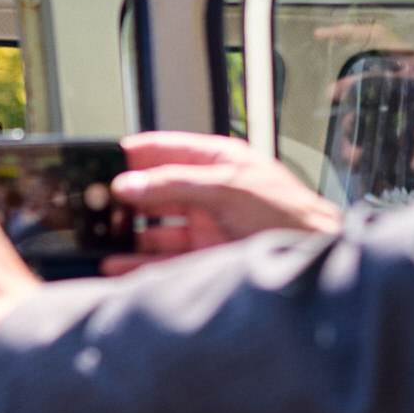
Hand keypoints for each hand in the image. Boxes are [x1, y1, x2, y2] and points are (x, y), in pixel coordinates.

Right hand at [102, 132, 341, 273]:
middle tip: (99, 203)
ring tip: (103, 236)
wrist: (314, 257)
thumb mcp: (228, 187)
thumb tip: (131, 183)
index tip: (104, 159)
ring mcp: (205, 226)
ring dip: (129, 233)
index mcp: (218, 162)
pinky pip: (161, 259)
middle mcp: (208, 192)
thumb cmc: (289, 215)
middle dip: (126, 197)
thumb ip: (175, 184)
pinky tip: (118, 262)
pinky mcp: (203, 257)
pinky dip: (137, 262)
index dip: (135, 152)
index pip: (167, 150)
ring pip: (154, 227)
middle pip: (156, 191)